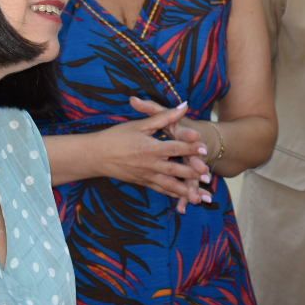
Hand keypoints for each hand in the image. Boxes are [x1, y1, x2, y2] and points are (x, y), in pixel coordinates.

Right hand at [86, 100, 210, 209]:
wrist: (96, 156)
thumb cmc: (116, 136)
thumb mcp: (140, 124)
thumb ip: (164, 116)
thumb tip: (184, 106)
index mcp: (151, 148)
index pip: (176, 148)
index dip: (191, 148)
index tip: (205, 148)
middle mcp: (150, 164)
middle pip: (176, 170)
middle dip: (193, 173)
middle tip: (208, 176)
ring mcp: (146, 176)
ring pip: (170, 185)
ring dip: (185, 191)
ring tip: (199, 197)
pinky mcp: (142, 183)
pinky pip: (160, 190)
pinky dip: (172, 194)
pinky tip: (182, 198)